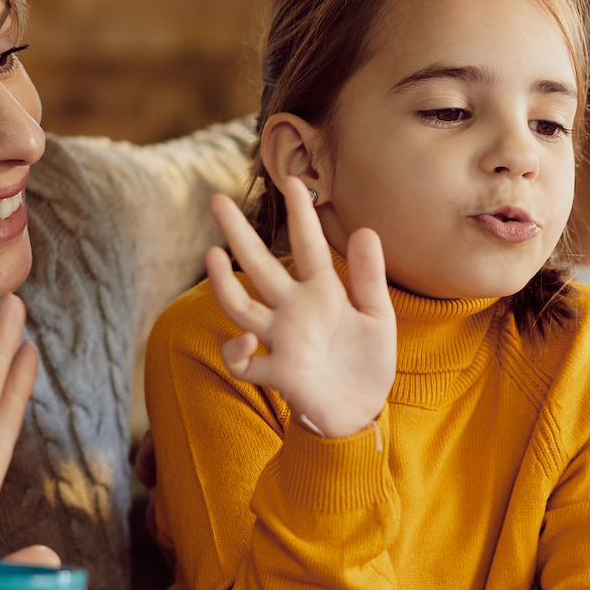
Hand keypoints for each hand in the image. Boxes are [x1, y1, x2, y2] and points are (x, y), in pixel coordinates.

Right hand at [205, 177, 394, 438]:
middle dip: (238, 234)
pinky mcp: (278, 372)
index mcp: (322, 291)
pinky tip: (243, 339)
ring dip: (223, 283)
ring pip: (240, 306)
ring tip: (210, 253)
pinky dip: (237, 351)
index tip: (293, 180)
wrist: (363, 409)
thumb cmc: (367, 360)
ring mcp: (281, 339)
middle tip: (215, 199)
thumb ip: (370, 276)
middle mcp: (294, 309)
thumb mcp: (378, 315)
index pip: (307, 245)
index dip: (299, 214)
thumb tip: (364, 229)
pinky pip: (244, 361)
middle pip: (259, 265)